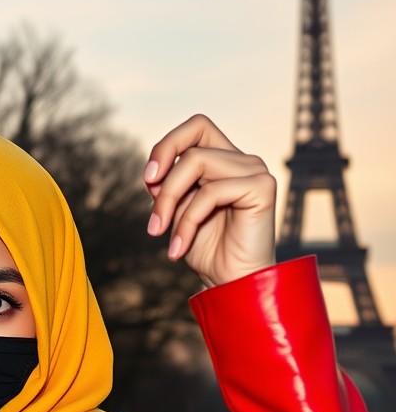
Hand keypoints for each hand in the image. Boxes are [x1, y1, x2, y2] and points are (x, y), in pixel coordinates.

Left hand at [144, 113, 275, 287]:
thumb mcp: (177, 212)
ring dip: (169, 201)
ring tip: (160, 234)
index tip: (148, 178)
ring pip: (196, 162)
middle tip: (152, 214)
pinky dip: (187, 221)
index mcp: (224, 161)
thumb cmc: (207, 250)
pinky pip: (211, 191)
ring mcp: (254, 171)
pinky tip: (178, 248)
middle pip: (194, 142)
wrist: (230, 284)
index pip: (197, 127)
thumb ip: (167, 186)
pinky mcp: (262, 187)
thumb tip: (152, 172)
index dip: (168, 144)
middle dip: (163, 176)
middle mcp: (242, 161)